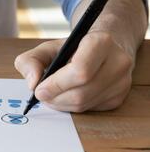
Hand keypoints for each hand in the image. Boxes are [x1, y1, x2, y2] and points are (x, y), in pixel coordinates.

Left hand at [14, 31, 133, 112]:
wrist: (102, 49)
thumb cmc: (72, 49)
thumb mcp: (46, 48)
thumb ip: (30, 61)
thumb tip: (32, 84)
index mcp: (101, 42)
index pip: (80, 71)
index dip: (56, 85)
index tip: (39, 89)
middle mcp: (118, 62)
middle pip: (80, 93)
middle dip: (54, 98)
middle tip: (41, 95)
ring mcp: (121, 82)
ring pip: (83, 104)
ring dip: (60, 104)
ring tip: (51, 96)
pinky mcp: (119, 97)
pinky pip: (89, 110)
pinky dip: (71, 107)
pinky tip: (66, 96)